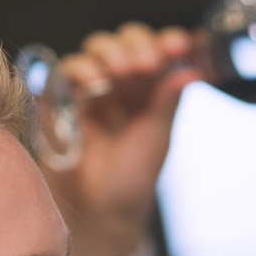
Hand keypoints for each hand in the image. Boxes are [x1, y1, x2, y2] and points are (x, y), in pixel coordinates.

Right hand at [44, 24, 201, 255]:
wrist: (99, 213)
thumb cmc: (132, 179)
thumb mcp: (156, 139)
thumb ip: (168, 102)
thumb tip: (193, 69)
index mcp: (150, 90)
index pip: (158, 51)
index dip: (167, 42)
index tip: (179, 46)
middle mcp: (121, 85)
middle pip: (126, 43)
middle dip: (138, 46)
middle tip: (147, 65)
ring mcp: (91, 90)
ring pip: (97, 49)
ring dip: (110, 53)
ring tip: (121, 74)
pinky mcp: (62, 100)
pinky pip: (65, 71)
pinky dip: (79, 68)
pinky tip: (94, 80)